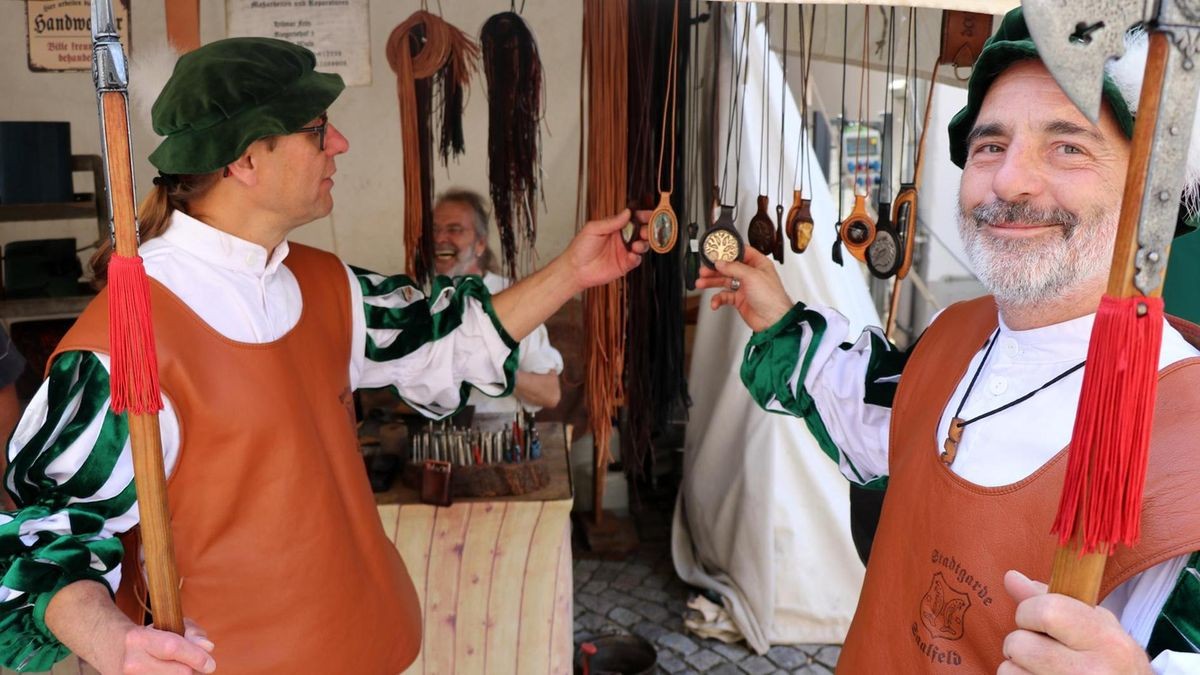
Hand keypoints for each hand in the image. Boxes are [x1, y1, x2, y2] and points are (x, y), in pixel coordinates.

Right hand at [120, 618, 215, 673]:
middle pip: (179, 673)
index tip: (210, 664)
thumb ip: (191, 633)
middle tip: (196, 665)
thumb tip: (208, 647)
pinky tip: (171, 673)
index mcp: (139, 639)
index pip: (173, 648)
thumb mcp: (168, 624)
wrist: (110, 648)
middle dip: (193, 669)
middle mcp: (132, 663)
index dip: (196, 657)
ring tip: (179, 667)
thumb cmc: (147, 636)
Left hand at [562, 209, 648, 291]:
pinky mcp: (624, 264)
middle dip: (648, 230)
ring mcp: (624, 251)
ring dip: (644, 244)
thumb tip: (627, 213)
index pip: (633, 219)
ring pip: (642, 245)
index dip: (643, 216)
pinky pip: (636, 260)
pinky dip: (637, 257)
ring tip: (637, 245)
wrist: (576, 268)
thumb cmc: (581, 248)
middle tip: (646, 231)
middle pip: (642, 232)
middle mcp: (622, 238)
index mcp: (615, 227)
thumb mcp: (593, 229)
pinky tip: (632, 256)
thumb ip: (611, 222)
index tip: (650, 215)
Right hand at [695, 244, 793, 331]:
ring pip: (724, 281)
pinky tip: (715, 302)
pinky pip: (725, 296)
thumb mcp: (752, 276)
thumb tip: (721, 262)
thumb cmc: (772, 298)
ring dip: (712, 282)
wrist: (773, 321)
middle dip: (715, 269)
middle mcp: (751, 274)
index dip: (727, 252)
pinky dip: (718, 299)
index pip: (740, 252)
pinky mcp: (740, 300)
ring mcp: (745, 287)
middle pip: (728, 267)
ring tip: (701, 283)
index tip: (715, 252)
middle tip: (704, 269)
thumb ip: (734, 267)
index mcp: (758, 264)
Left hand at [998, 570, 1151, 674]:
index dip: (1029, 612)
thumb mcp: (1098, 627)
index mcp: (1107, 643)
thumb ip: (1054, 601)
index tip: (1037, 619)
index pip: (1046, 612)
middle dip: (1021, 642)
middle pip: (1019, 643)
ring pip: (1008, 670)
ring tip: (1044, 668)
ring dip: (1017, 666)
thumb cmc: (1112, 661)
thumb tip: (1010, 577)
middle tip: (1042, 648)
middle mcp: (1091, 672)